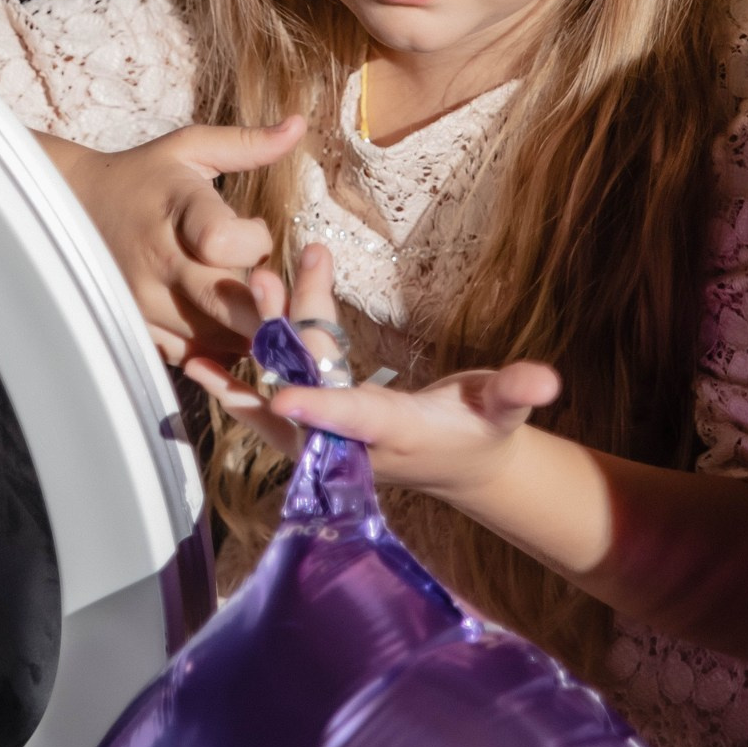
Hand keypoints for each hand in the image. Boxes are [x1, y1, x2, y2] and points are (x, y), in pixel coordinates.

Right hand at [40, 117, 303, 365]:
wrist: (76, 207)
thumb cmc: (145, 176)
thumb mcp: (191, 149)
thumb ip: (247, 144)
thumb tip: (298, 125)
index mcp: (176, 211)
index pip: (225, 241)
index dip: (255, 243)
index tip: (256, 235)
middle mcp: (158, 263)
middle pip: (229, 306)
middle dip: (267, 303)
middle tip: (279, 290)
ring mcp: (145, 302)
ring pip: (216, 338)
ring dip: (246, 327)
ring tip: (253, 301)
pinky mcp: (138, 328)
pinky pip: (192, 355)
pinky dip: (217, 346)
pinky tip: (225, 322)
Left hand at [187, 244, 559, 499]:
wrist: (460, 464)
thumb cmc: (483, 429)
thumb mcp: (504, 409)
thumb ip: (518, 392)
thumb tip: (546, 380)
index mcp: (394, 433)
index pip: (353, 419)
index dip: (318, 406)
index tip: (280, 392)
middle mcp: (349, 441)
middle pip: (309, 385)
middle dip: (285, 336)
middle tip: (266, 282)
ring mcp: (325, 437)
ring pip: (282, 385)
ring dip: (259, 340)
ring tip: (246, 286)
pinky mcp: (311, 427)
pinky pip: (264, 405)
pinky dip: (235, 381)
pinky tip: (200, 358)